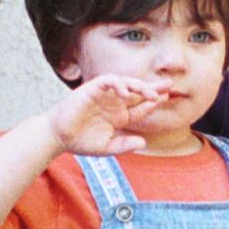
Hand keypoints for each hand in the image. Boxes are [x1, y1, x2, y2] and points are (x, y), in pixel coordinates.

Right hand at [46, 74, 163, 155]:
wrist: (59, 137)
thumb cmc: (81, 141)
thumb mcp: (106, 147)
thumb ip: (124, 145)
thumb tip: (143, 143)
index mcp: (120, 116)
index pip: (141, 107)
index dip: (153, 103)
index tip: (165, 100)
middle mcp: (115, 103)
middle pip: (138, 92)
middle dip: (154, 88)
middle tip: (170, 85)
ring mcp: (105, 95)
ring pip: (126, 84)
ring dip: (140, 86)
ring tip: (152, 93)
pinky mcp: (92, 89)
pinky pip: (109, 81)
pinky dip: (118, 84)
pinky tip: (125, 92)